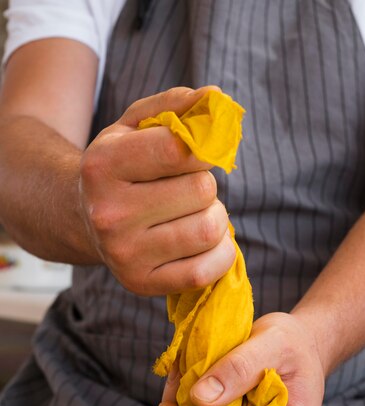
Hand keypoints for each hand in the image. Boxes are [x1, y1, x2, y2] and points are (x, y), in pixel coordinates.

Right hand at [78, 86, 235, 294]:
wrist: (82, 218)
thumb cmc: (121, 167)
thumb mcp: (136, 126)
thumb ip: (176, 105)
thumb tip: (218, 99)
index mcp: (104, 166)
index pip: (178, 150)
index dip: (202, 149)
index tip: (196, 155)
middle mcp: (109, 213)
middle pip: (202, 190)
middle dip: (205, 185)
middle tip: (187, 189)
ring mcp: (124, 254)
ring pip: (209, 229)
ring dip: (214, 218)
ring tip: (192, 214)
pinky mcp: (140, 283)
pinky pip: (205, 272)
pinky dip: (219, 254)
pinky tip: (203, 242)